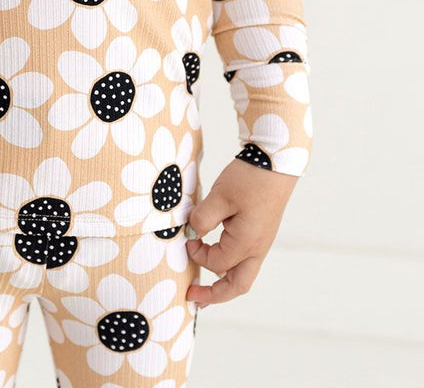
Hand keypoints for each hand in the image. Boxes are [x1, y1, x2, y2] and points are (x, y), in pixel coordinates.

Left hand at [185, 157, 297, 307]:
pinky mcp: (260, 233)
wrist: (275, 163)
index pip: (216, 263)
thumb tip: (192, 234)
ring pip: (243, 274)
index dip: (197, 254)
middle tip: (194, 299)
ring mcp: (261, 242)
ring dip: (223, 283)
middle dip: (215, 295)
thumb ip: (202, 218)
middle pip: (238, 285)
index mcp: (247, 243)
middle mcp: (257, 248)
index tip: (187, 238)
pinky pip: (245, 259)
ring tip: (205, 289)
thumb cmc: (249, 179)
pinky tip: (218, 261)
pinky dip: (229, 267)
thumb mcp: (219, 196)